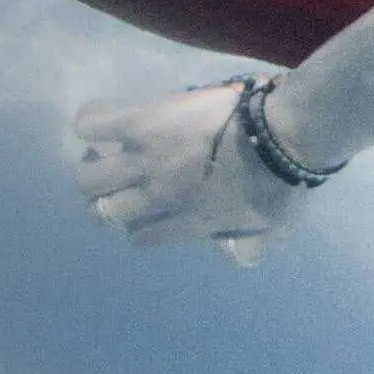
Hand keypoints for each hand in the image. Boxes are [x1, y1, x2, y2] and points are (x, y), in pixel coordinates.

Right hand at [75, 84, 310, 263]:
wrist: (283, 136)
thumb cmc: (283, 180)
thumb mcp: (271, 227)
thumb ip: (249, 245)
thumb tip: (233, 254)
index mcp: (188, 222)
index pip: (142, 236)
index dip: (138, 224)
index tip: (144, 208)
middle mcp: (158, 197)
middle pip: (105, 211)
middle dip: (105, 199)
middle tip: (116, 178)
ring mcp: (147, 162)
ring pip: (90, 178)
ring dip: (90, 166)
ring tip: (100, 150)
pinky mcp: (143, 124)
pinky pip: (94, 126)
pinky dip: (90, 122)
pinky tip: (99, 119)